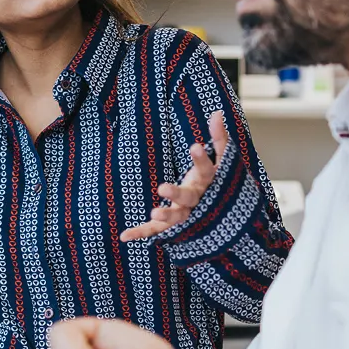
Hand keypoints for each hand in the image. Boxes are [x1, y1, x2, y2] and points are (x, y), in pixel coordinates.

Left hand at [121, 111, 228, 241]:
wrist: (224, 215)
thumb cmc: (217, 181)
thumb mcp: (220, 159)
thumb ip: (218, 137)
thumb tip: (217, 112)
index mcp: (209, 183)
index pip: (206, 170)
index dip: (200, 159)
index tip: (194, 146)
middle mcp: (199, 201)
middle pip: (189, 198)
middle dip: (177, 194)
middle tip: (162, 187)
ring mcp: (186, 214)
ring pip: (177, 218)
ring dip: (165, 217)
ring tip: (154, 213)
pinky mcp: (172, 225)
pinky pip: (156, 230)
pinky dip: (141, 233)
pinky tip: (124, 236)